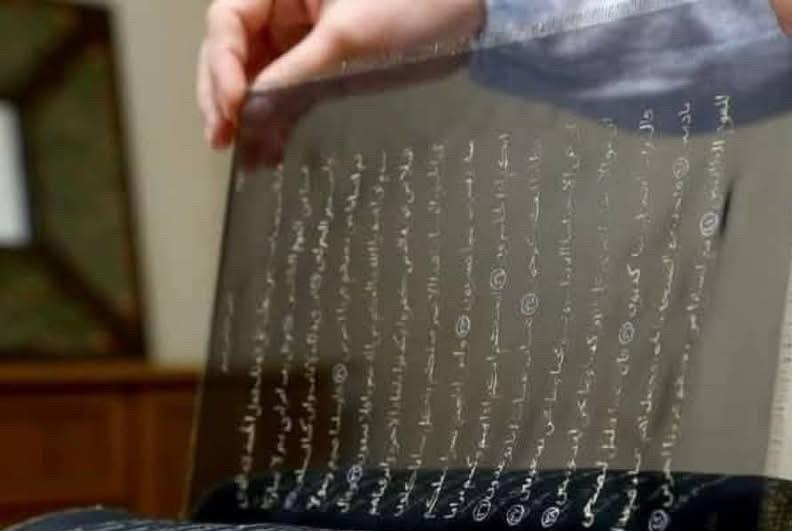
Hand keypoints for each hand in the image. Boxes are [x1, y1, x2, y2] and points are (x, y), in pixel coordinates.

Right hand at [198, 0, 485, 148]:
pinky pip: (288, 91)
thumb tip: (250, 109)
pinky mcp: (324, 65)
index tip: (234, 105)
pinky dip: (278, 118)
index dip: (222, 65)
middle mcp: (283, 8)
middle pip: (233, 50)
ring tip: (242, 153)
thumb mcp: (349, 39)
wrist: (469, 14)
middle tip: (220, 137)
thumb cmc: (414, 6)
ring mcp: (302, 38)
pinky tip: (270, 149)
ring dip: (247, 113)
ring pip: (257, 75)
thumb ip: (296, 73)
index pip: (228, 21)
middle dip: (223, 94)